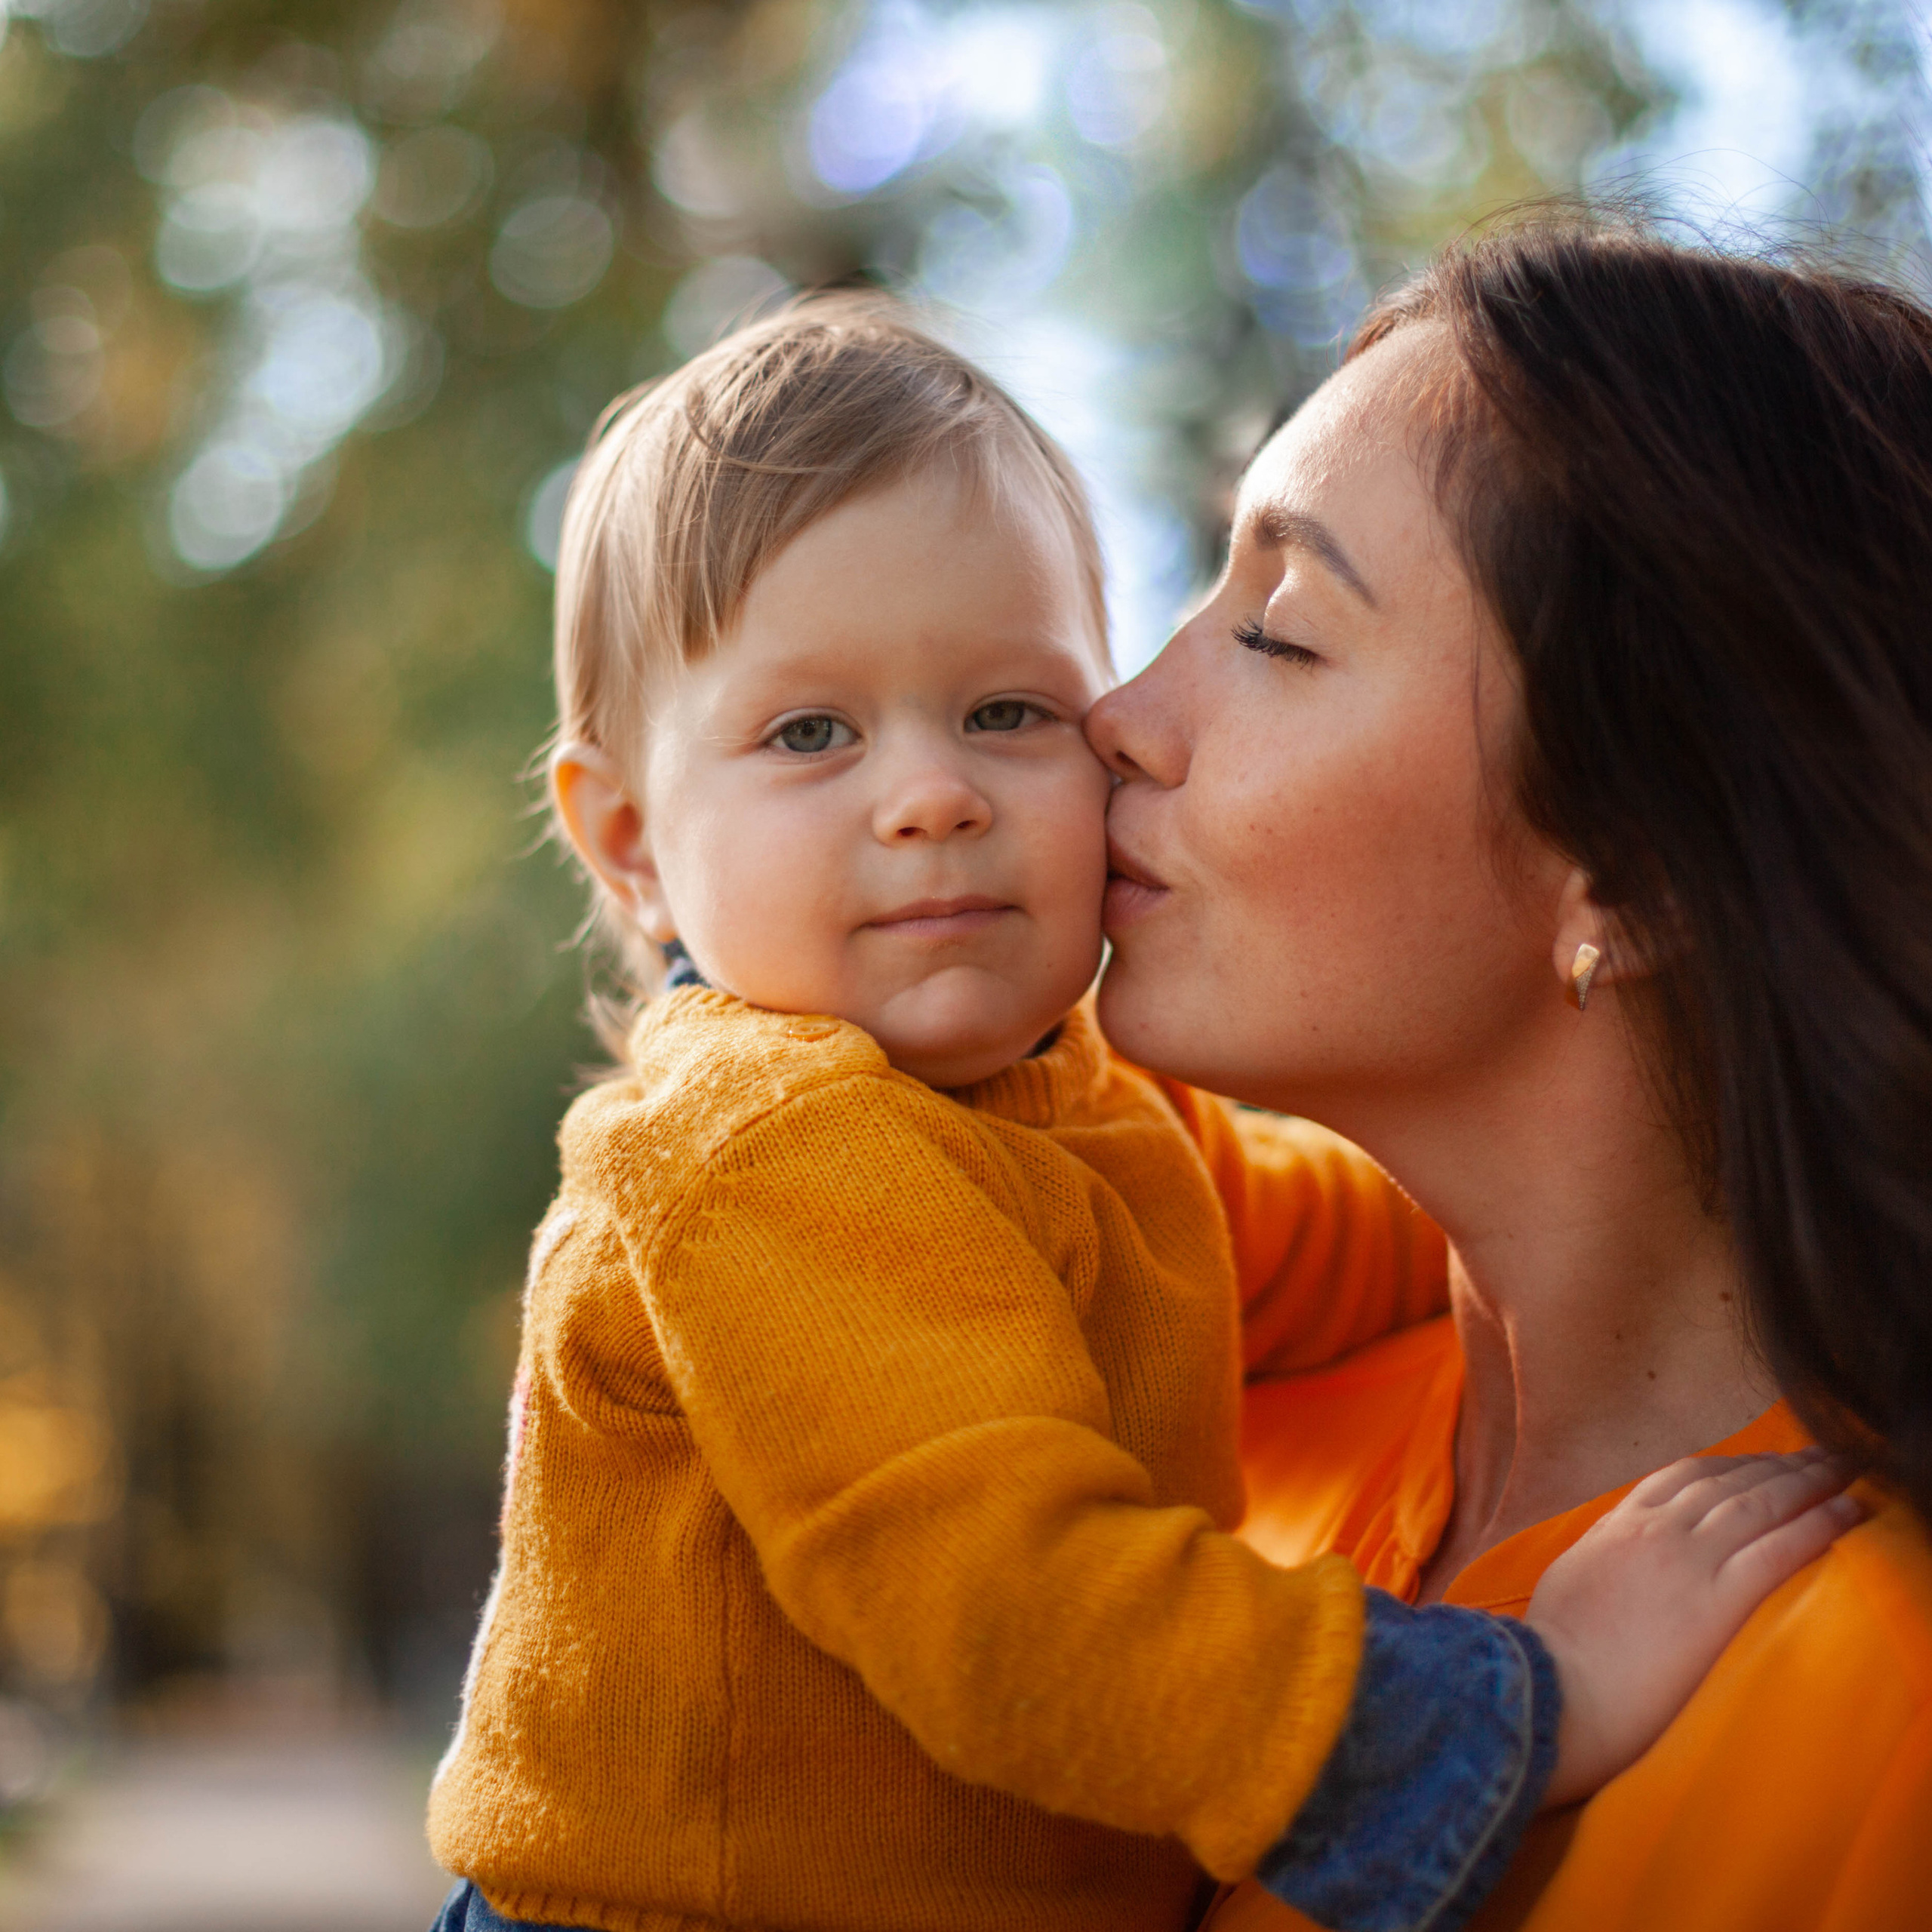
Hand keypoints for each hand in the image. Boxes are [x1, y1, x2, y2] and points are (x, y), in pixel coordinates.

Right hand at [1528, 1448, 1861, 1807]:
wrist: (1555, 1685)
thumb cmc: (1554, 1647)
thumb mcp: (1569, 1576)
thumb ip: (1602, 1548)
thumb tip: (1618, 1538)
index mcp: (1622, 1524)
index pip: (1685, 1476)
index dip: (1731, 1463)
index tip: (1761, 1460)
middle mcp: (1659, 1528)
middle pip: (1731, 1481)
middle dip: (1779, 1464)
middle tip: (1820, 1455)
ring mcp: (1689, 1560)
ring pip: (1760, 1503)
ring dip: (1808, 1483)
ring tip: (1843, 1470)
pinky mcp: (1719, 1600)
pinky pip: (1778, 1551)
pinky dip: (1817, 1526)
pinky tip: (1847, 1514)